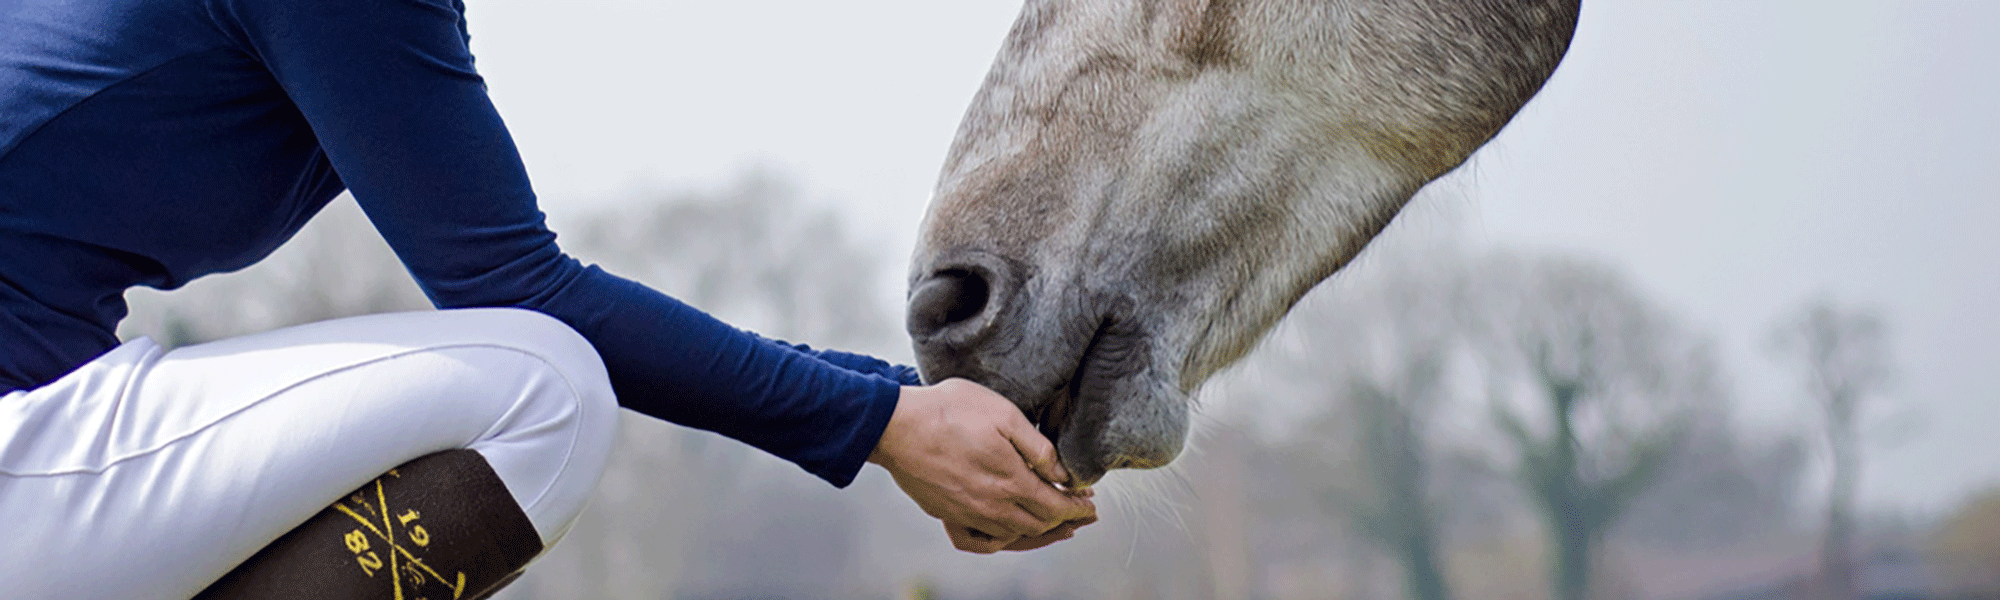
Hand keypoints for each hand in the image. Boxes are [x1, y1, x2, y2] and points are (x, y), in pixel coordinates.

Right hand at [869, 378, 1098, 552]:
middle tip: (1082, 515)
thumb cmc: (950, 411)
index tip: (1091, 505)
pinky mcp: (947, 514)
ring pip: (1013, 535)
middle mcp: (992, 506)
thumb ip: (1038, 447)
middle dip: (1065, 521)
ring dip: (1038, 532)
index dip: (1078, 507)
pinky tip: (1007, 534)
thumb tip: (1063, 474)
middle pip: (1038, 525)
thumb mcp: (1004, 414)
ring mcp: (967, 514)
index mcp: (1012, 482)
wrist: (896, 426)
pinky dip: (1001, 540)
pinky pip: (980, 540)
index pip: (1056, 506)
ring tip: (1053, 525)